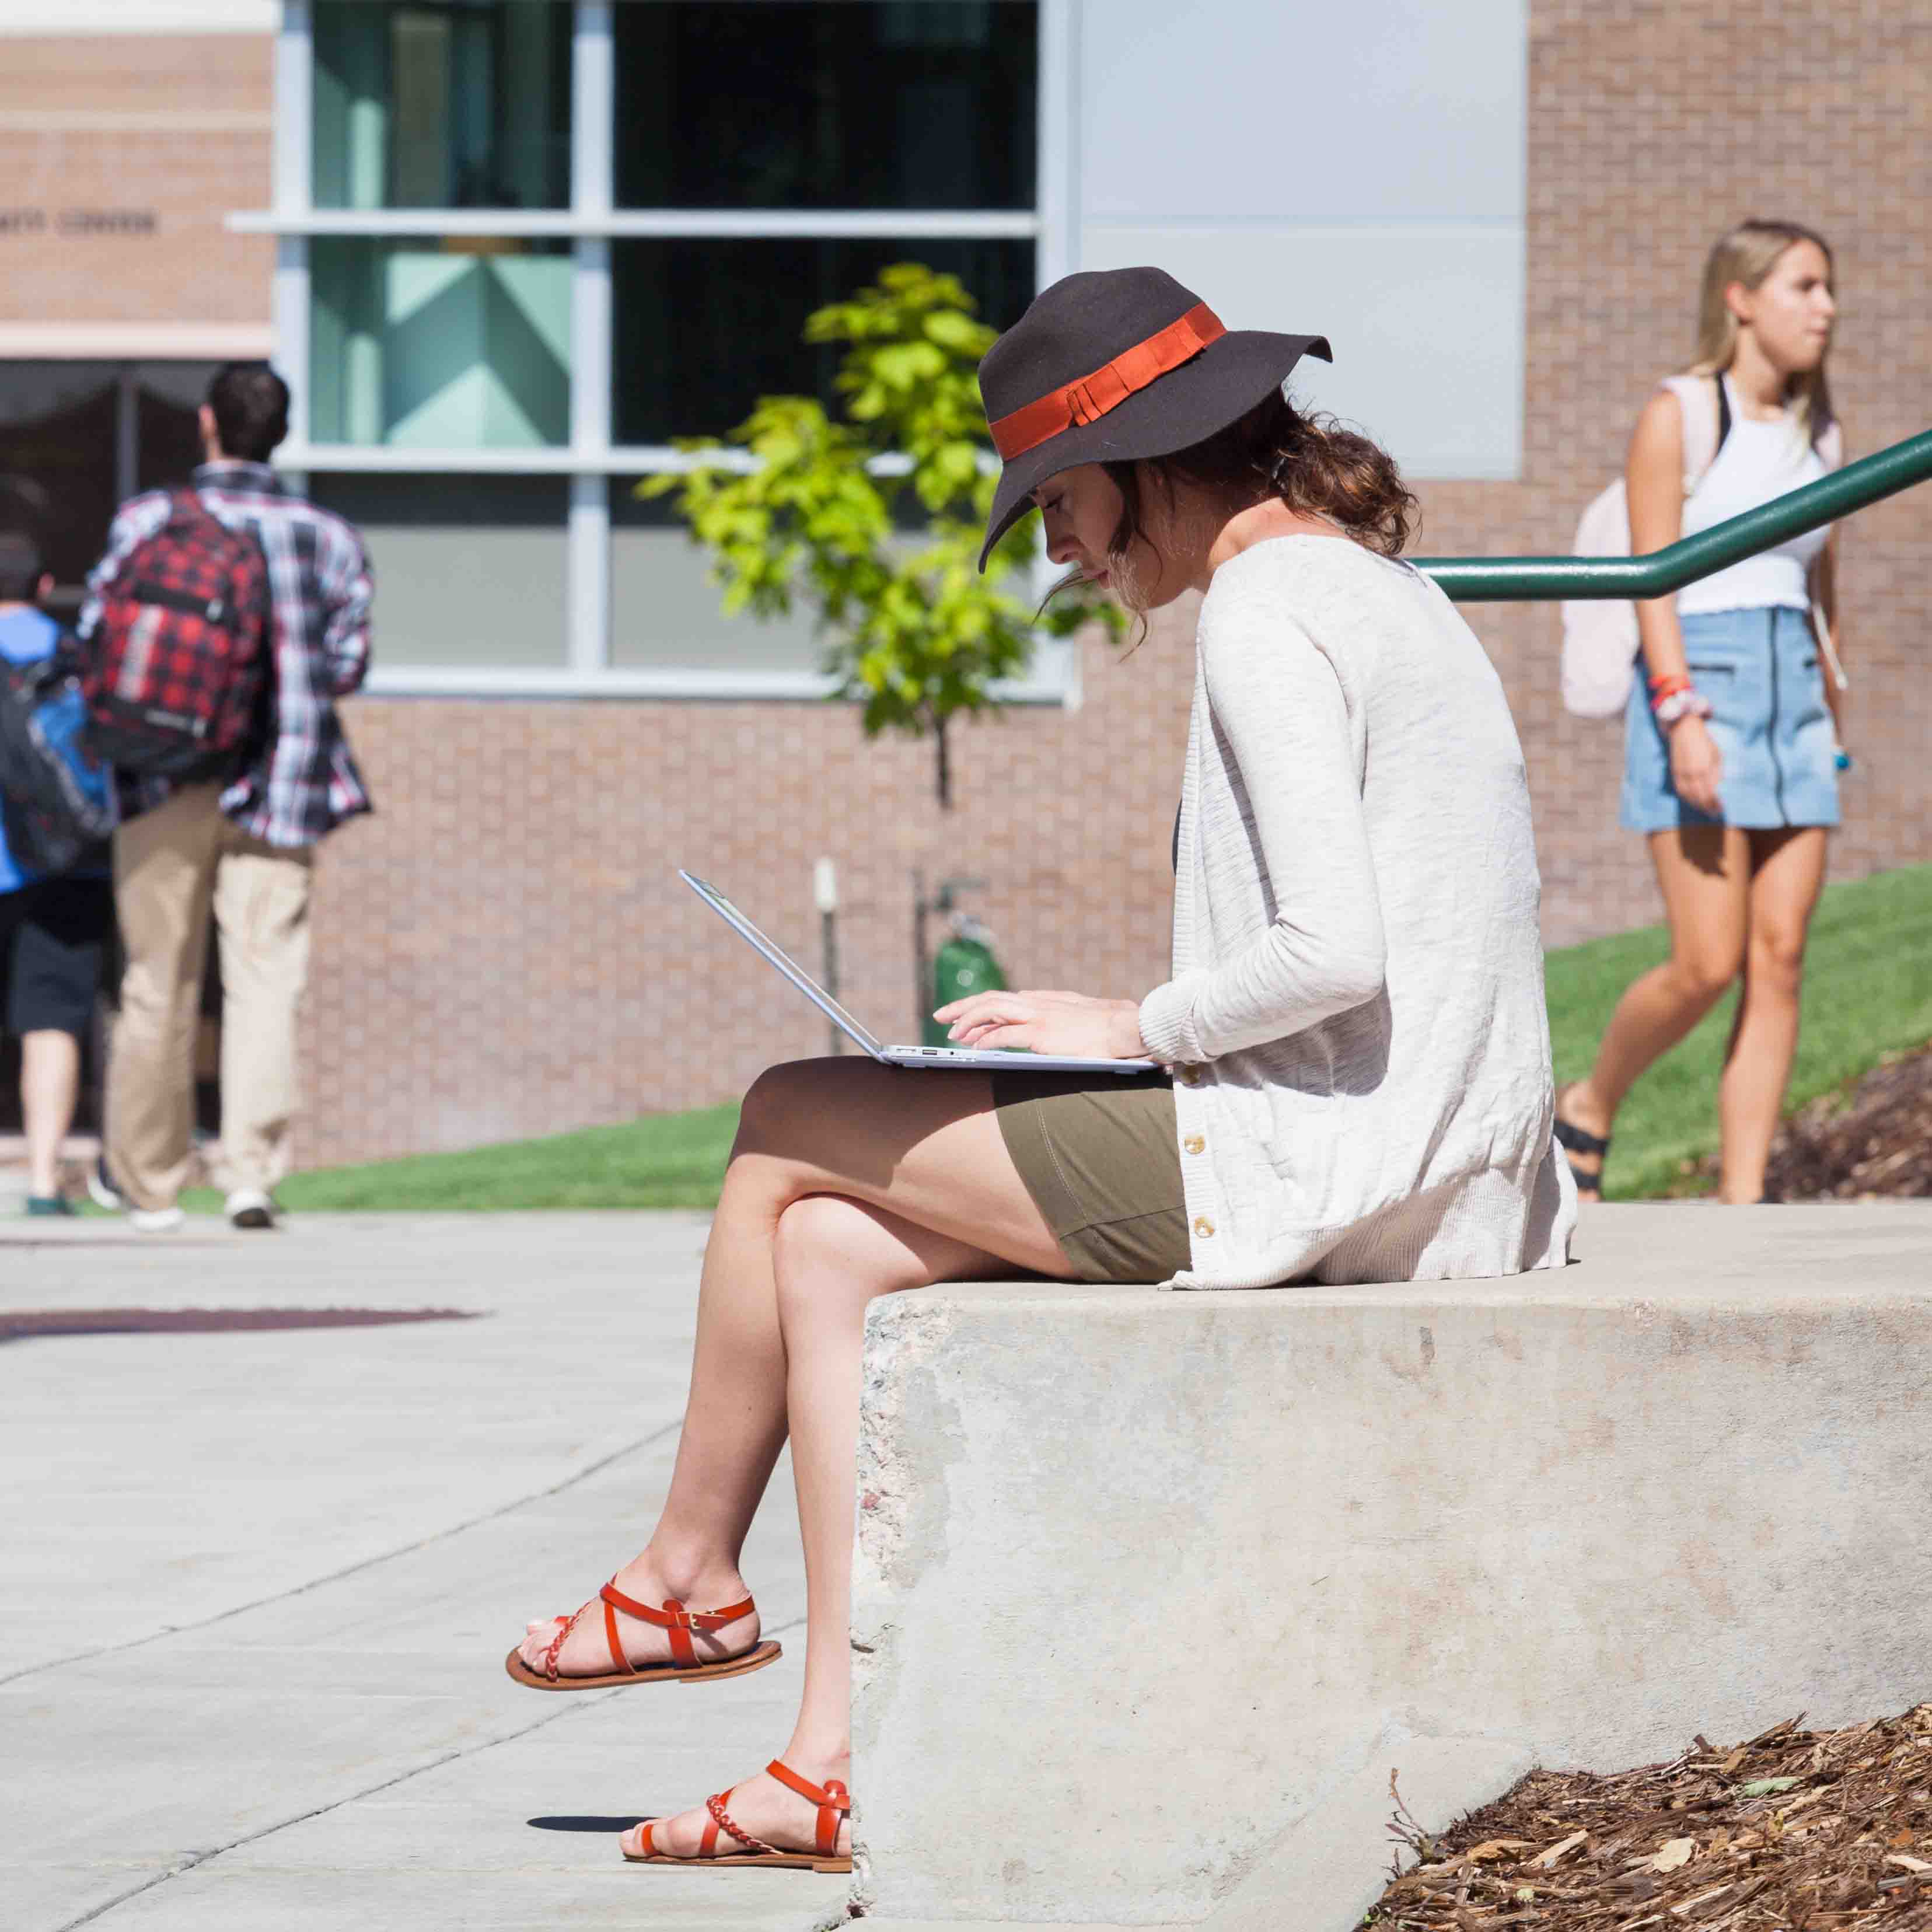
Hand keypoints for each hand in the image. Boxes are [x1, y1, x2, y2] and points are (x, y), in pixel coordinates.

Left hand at [934, 988, 1148, 1060]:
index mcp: (1049, 1000)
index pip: (1008, 999)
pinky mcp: (1040, 1033)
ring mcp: (1039, 1016)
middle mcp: (1040, 1003)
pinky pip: (1002, 1033)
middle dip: (963, 1006)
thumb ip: (1072, 1021)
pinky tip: (972, 1046)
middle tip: (941, 1015)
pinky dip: (984, 1038)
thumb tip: (1068, 1032)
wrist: (1130, 1027)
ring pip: (990, 1009)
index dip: (984, 1007)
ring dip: (967, 1019)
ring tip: (951, 1031)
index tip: (968, 1015)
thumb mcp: (1089, 1019)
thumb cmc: (1116, 1028)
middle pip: (991, 998)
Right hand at [1668, 714, 1723, 816]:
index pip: (1710, 792)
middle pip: (1699, 796)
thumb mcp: (1716, 754)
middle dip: (1707, 807)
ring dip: (1696, 804)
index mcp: (1704, 768)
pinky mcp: (1674, 772)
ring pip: (1688, 795)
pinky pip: (1680, 789)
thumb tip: (1717, 787)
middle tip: (1714, 813)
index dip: (1715, 802)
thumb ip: (1717, 772)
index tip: (1721, 809)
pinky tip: (1692, 801)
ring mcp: (1681, 773)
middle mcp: (1692, 773)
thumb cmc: (1704, 741)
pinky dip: (1686, 798)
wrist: (1684, 730)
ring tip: (1704, 810)